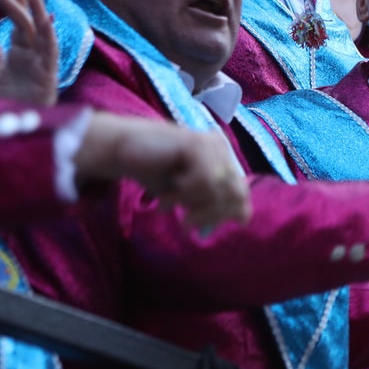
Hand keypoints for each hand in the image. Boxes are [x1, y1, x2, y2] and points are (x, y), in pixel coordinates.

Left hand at [0, 0, 57, 104]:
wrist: (13, 129)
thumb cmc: (5, 105)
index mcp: (19, 55)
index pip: (18, 26)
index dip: (15, 8)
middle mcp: (32, 56)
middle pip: (30, 26)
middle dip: (26, 5)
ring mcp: (41, 64)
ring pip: (42, 34)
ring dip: (40, 14)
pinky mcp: (48, 75)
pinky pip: (50, 53)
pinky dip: (49, 37)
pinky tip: (46, 21)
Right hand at [75, 114, 251, 230]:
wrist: (123, 151)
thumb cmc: (156, 173)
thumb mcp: (189, 195)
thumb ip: (215, 203)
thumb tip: (245, 219)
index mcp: (224, 159)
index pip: (242, 194)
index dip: (226, 215)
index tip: (201, 225)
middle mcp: (222, 149)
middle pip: (236, 194)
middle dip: (211, 215)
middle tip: (186, 222)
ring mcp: (212, 144)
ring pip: (219, 190)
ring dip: (190, 205)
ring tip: (167, 204)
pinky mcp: (197, 143)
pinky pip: (204, 181)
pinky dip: (183, 195)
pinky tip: (165, 196)